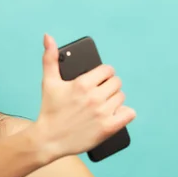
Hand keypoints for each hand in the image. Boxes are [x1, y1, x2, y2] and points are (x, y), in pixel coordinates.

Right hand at [33, 34, 135, 159]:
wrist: (48, 140)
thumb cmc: (49, 110)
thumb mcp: (48, 82)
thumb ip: (50, 58)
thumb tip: (48, 36)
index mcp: (82, 84)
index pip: (107, 70)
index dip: (103, 74)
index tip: (97, 80)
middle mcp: (94, 97)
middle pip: (117, 83)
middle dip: (109, 86)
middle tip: (99, 94)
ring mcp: (102, 113)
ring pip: (121, 97)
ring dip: (114, 100)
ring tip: (102, 105)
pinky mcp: (108, 128)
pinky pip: (129, 113)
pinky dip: (124, 113)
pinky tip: (113, 115)